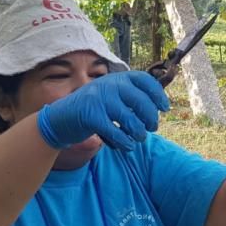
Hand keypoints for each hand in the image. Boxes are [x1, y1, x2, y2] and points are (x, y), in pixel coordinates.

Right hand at [37, 71, 170, 151]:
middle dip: (150, 117)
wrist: (60, 119)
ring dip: (138, 132)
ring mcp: (99, 99)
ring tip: (139, 138)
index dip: (158, 94)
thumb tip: (158, 107)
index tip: (164, 108)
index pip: (144, 80)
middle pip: (140, 101)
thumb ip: (130, 97)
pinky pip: (115, 132)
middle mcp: (109, 85)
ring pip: (129, 119)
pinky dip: (124, 142)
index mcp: (116, 78)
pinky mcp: (90, 116)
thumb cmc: (92, 110)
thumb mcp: (111, 96)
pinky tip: (127, 146)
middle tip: (153, 127)